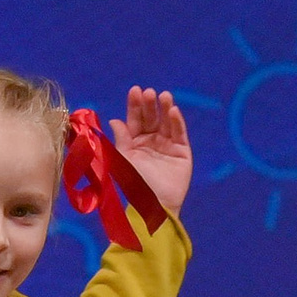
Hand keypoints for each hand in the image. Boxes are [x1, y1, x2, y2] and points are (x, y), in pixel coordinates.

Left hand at [110, 86, 191, 217]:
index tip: (134, 90)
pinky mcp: (182, 152)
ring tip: (163, 96)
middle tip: (148, 92)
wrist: (152, 206)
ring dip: (165, 108)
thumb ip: (122, 139)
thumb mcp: (125, 159)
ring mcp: (167, 146)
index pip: (134, 120)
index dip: (134, 106)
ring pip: (166, 123)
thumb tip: (114, 120)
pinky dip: (177, 122)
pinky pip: (179, 133)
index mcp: (134, 143)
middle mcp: (151, 142)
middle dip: (149, 105)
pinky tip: (173, 111)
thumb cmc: (135, 186)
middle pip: (151, 118)